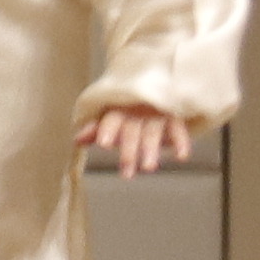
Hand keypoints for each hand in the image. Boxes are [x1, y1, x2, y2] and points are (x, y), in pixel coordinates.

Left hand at [78, 105, 199, 174]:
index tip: (104, 144)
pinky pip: (178, 129)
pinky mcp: (174, 116)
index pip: (111, 120)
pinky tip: (182, 156)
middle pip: (131, 131)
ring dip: (151, 149)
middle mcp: (137, 110)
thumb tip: (77, 140)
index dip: (107, 130)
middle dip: (128, 151)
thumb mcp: (110, 117)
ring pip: (153, 132)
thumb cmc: (126, 109)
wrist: (152, 85)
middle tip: (127, 174)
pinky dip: (181, 141)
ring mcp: (156, 113)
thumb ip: (95, 129)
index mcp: (118, 110)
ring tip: (148, 168)